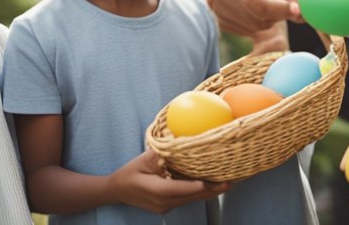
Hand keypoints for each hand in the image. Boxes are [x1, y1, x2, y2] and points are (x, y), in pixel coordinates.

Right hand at [110, 150, 228, 214]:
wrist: (117, 190)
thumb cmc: (130, 172)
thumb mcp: (142, 160)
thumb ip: (159, 155)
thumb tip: (174, 142)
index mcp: (157, 191)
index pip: (181, 189)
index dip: (198, 186)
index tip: (213, 182)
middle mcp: (164, 202)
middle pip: (192, 197)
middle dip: (212, 190)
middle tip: (231, 182)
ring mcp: (166, 206)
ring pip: (191, 199)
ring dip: (209, 192)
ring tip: (227, 183)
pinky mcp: (168, 206)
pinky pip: (186, 199)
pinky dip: (199, 192)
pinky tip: (211, 185)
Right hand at [205, 0, 301, 36]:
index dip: (275, 7)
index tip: (296, 9)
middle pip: (252, 15)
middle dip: (275, 14)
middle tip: (287, 5)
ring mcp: (213, 2)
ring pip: (251, 25)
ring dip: (268, 20)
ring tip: (272, 3)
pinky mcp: (216, 17)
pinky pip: (245, 30)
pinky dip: (258, 24)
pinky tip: (260, 10)